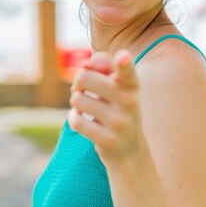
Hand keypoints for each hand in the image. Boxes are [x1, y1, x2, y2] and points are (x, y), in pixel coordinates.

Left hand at [68, 49, 142, 164]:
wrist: (129, 148)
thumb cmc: (118, 106)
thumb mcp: (116, 83)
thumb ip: (103, 63)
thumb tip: (85, 65)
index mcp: (131, 84)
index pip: (127, 70)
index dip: (124, 62)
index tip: (122, 58)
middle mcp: (129, 101)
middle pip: (84, 77)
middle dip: (77, 84)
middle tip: (83, 91)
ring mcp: (120, 122)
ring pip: (77, 99)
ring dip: (75, 102)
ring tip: (85, 108)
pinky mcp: (109, 140)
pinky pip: (76, 121)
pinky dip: (73, 118)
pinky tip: (82, 120)